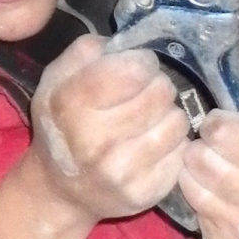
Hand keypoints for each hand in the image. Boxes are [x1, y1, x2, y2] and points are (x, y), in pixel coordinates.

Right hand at [28, 35, 191, 224]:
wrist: (58, 190)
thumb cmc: (62, 124)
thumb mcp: (57, 79)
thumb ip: (87, 51)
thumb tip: (128, 44)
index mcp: (70, 104)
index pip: (135, 70)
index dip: (142, 63)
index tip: (135, 72)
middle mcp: (94, 141)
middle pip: (161, 93)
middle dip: (157, 88)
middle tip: (143, 99)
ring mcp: (120, 171)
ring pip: (177, 122)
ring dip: (167, 117)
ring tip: (148, 123)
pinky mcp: (144, 193)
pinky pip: (182, 153)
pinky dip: (172, 146)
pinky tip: (152, 148)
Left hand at [176, 111, 238, 238]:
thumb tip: (232, 107)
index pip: (221, 131)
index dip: (213, 123)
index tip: (218, 127)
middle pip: (199, 157)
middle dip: (198, 148)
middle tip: (208, 151)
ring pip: (190, 186)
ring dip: (193, 175)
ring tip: (208, 173)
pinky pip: (197, 215)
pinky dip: (202, 205)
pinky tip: (219, 204)